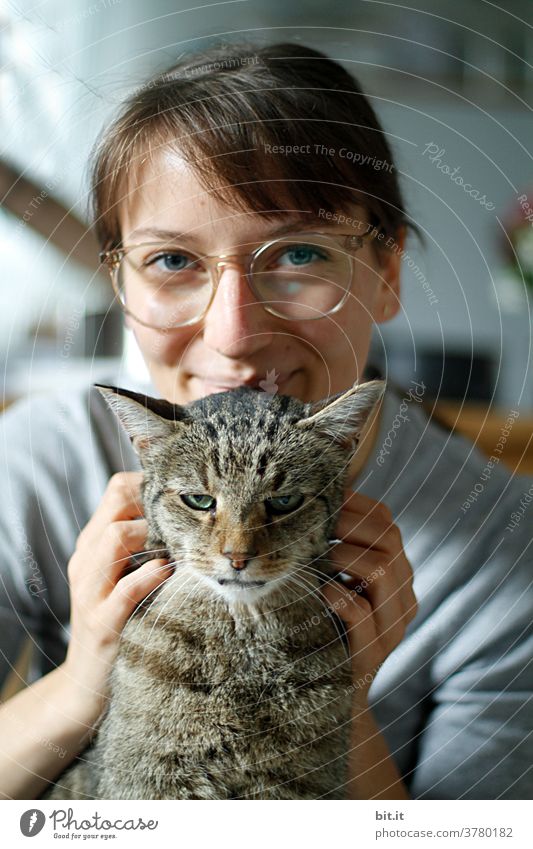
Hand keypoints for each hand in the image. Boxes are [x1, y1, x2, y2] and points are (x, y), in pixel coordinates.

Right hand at [63, 472, 172, 715]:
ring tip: (177, 547)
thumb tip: (187, 514)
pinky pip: (126, 588)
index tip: (181, 497)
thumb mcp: (124, 576)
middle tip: (184, 522)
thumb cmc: (120, 620)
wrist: (87, 682)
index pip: (117, 489)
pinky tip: (169, 574)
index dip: (150, 485)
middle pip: (117, 506)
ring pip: (115, 538)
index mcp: (93, 544)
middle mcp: (87, 560)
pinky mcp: (103, 623)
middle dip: (154, 506)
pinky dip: (151, 576)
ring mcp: (91, 590)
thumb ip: (143, 545)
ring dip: (152, 536)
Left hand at [321, 491, 417, 697]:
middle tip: (313, 522)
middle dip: (348, 523)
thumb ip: (333, 551)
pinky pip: (361, 614)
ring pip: (382, 570)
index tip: (321, 497)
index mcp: (398, 575)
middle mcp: (403, 597)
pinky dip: (337, 594)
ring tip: (314, 553)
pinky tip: (318, 587)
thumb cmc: (326, 629)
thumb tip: (303, 504)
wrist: (330, 698)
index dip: (356, 505)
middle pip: (389, 540)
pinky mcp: (370, 654)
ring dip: (342, 554)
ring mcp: (391, 627)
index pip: (388, 523)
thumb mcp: (336, 584)